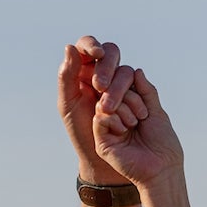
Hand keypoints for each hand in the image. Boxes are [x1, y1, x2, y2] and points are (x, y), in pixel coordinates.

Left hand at [58, 38, 125, 184]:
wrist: (106, 161)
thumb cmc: (82, 134)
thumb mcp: (68, 106)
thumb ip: (66, 76)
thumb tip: (70, 47)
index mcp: (83, 71)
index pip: (87, 46)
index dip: (91, 46)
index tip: (96, 54)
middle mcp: (103, 73)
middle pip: (110, 53)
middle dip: (106, 67)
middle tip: (100, 86)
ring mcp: (122, 84)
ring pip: (125, 70)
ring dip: (118, 86)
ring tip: (109, 109)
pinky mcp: (138, 94)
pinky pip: (140, 85)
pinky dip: (136, 95)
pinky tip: (130, 112)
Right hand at [91, 55, 181, 187]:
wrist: (162, 169)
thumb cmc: (163, 144)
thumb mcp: (157, 111)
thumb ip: (146, 91)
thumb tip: (136, 71)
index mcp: (129, 108)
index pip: (120, 83)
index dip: (130, 85)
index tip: (147, 109)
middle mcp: (116, 116)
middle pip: (111, 88)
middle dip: (129, 97)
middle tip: (142, 116)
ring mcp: (108, 127)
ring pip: (105, 101)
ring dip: (125, 109)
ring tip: (135, 125)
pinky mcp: (101, 140)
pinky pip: (100, 117)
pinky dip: (115, 119)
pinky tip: (125, 131)